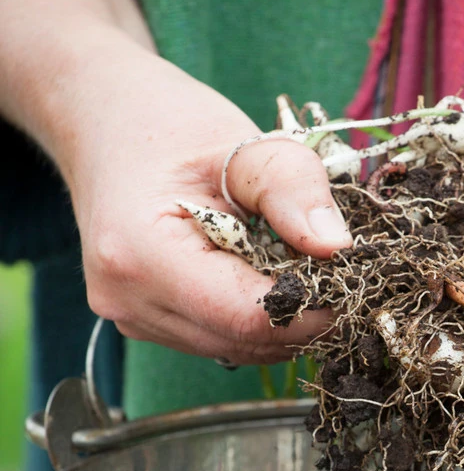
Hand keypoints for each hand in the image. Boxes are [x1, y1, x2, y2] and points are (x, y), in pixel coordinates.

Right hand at [64, 33, 348, 362]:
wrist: (104, 123)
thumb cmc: (166, 124)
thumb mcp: (239, 141)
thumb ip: (292, 188)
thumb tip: (339, 248)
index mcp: (140, 255)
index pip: (248, 314)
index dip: (311, 305)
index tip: (353, 276)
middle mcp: (129, 300)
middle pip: (244, 339)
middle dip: (302, 313)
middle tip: (338, 268)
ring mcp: (133, 319)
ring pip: (236, 347)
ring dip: (282, 318)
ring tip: (299, 263)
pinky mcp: (148, 324)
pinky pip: (221, 339)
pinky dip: (257, 317)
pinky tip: (266, 273)